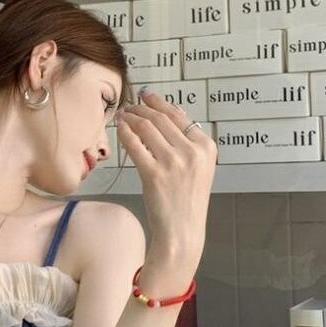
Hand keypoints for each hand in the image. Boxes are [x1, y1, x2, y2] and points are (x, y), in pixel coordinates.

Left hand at [115, 89, 216, 262]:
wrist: (182, 230)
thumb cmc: (186, 201)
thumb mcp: (198, 169)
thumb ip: (187, 145)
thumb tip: (166, 118)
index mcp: (206, 147)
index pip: (179, 116)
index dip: (159, 103)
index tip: (146, 96)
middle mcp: (192, 152)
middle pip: (161, 119)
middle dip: (142, 108)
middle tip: (129, 106)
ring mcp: (173, 162)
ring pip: (147, 128)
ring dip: (132, 118)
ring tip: (123, 115)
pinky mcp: (154, 174)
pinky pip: (135, 145)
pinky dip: (125, 133)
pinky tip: (119, 129)